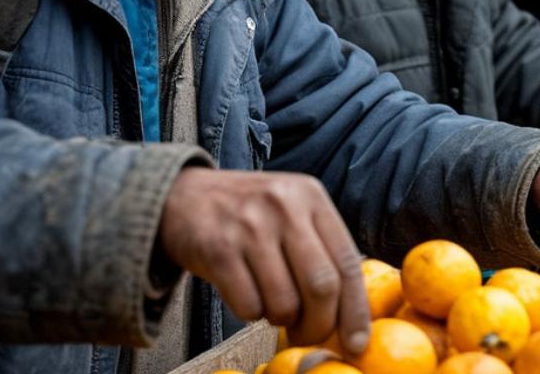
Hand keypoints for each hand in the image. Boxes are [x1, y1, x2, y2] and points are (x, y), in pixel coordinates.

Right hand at [158, 169, 369, 355]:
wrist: (183, 197)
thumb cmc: (248, 213)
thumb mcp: (291, 209)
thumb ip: (321, 248)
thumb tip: (350, 313)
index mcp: (311, 197)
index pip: (347, 263)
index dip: (355, 311)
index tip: (357, 344)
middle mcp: (284, 206)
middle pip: (321, 286)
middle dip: (319, 325)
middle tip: (308, 335)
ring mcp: (250, 227)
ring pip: (284, 303)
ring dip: (281, 319)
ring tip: (271, 304)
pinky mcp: (218, 249)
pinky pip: (248, 307)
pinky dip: (251, 314)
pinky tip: (245, 293)